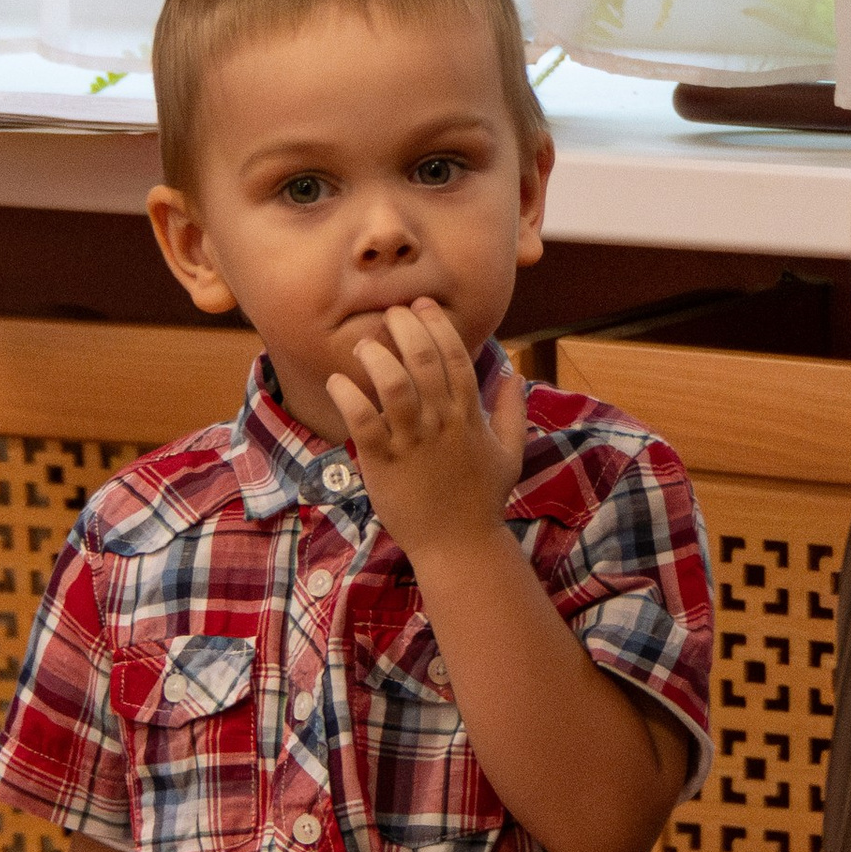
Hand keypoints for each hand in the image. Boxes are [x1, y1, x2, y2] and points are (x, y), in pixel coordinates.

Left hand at [326, 300, 527, 562]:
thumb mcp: (510, 452)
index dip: (438, 325)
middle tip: (390, 312)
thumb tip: (514, 372)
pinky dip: (348, 398)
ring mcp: (413, 443)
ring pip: (393, 386)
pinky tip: (337, 383)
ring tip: (364, 345)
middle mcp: (442, 423)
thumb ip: (513, 410)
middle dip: (405, 327)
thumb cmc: (482, 500)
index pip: (456, 356)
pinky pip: (363, 423)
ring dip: (376, 357)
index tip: (421, 304)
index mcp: (470, 416)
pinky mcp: (384, 464)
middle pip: (423, 360)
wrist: (459, 547)